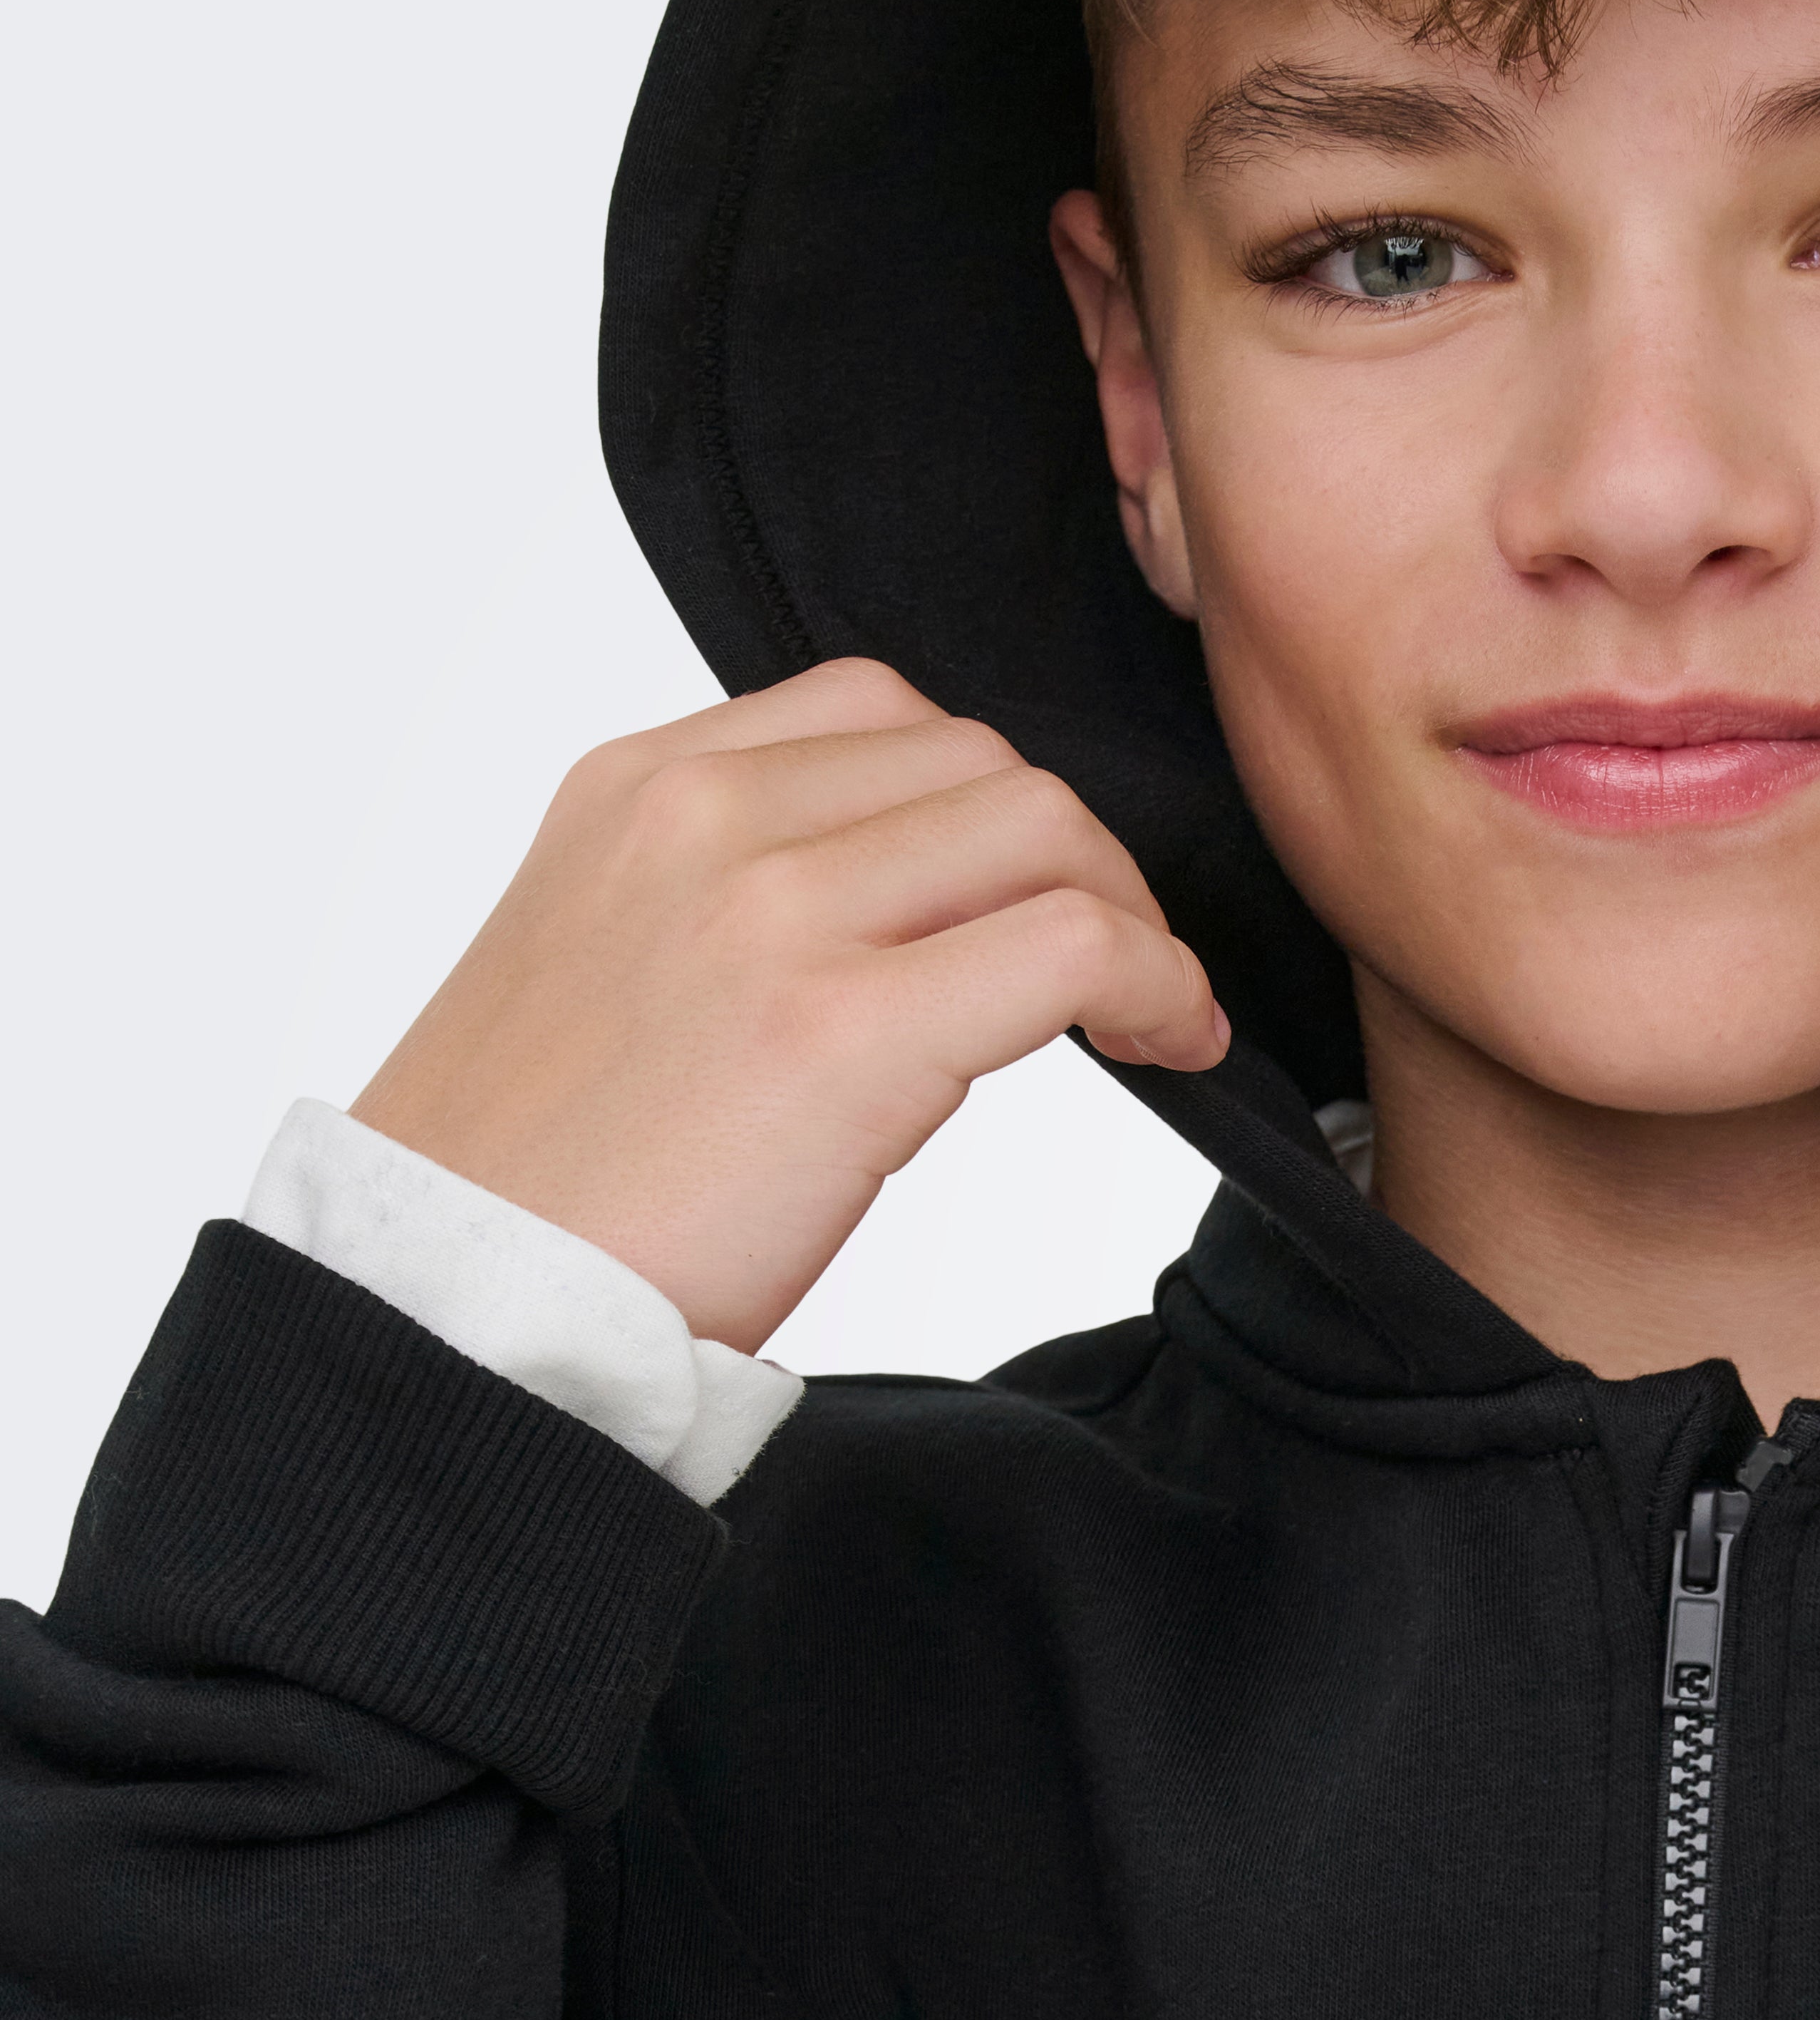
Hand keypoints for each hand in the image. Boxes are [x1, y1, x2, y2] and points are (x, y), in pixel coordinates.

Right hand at [349, 661, 1224, 1352]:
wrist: (454, 1305)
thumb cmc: (537, 1178)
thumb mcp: (605, 959)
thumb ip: (729, 891)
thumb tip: (903, 904)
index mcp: (636, 787)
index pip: (874, 714)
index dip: (982, 800)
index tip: (1022, 891)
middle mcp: (702, 818)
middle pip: (976, 758)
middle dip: (1068, 855)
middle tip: (1103, 965)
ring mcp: (771, 911)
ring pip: (1040, 827)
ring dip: (1123, 910)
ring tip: (1137, 1007)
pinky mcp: (842, 1029)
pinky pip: (1074, 943)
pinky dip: (1156, 979)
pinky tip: (1166, 1040)